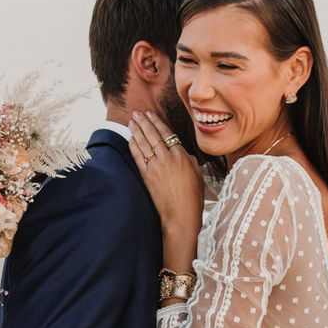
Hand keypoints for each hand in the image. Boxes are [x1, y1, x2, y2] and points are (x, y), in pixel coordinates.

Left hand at [128, 111, 203, 236]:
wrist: (181, 214)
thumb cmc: (192, 197)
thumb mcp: (196, 173)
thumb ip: (188, 159)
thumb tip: (180, 152)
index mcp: (181, 156)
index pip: (167, 133)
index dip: (157, 122)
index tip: (150, 114)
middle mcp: (167, 158)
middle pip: (152, 135)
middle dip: (143, 122)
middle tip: (136, 113)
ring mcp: (155, 167)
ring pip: (143, 143)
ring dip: (136, 131)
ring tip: (131, 121)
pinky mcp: (147, 176)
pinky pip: (138, 157)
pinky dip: (133, 146)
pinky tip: (130, 139)